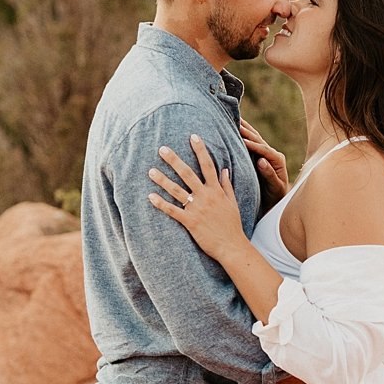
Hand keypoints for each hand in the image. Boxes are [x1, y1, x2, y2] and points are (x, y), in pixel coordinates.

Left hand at [149, 136, 252, 262]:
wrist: (232, 246)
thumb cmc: (232, 225)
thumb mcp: (232, 203)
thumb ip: (227, 186)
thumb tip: (225, 170)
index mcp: (217, 191)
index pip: (208, 166)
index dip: (200, 150)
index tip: (193, 137)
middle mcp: (206, 197)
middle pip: (188, 174)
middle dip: (174, 160)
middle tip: (162, 148)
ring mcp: (197, 209)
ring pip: (177, 191)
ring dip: (163, 180)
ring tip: (150, 170)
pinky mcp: (190, 222)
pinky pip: (173, 210)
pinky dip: (161, 204)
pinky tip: (150, 196)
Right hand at [238, 118, 288, 198]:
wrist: (277, 199)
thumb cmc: (276, 195)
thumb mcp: (274, 187)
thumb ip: (269, 174)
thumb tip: (261, 161)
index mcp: (278, 160)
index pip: (264, 150)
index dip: (253, 144)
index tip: (242, 140)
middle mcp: (273, 154)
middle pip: (259, 140)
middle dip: (247, 130)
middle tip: (234, 120)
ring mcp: (267, 153)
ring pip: (255, 137)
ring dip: (245, 128)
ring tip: (234, 117)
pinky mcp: (260, 155)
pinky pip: (252, 141)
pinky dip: (245, 133)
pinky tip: (237, 126)